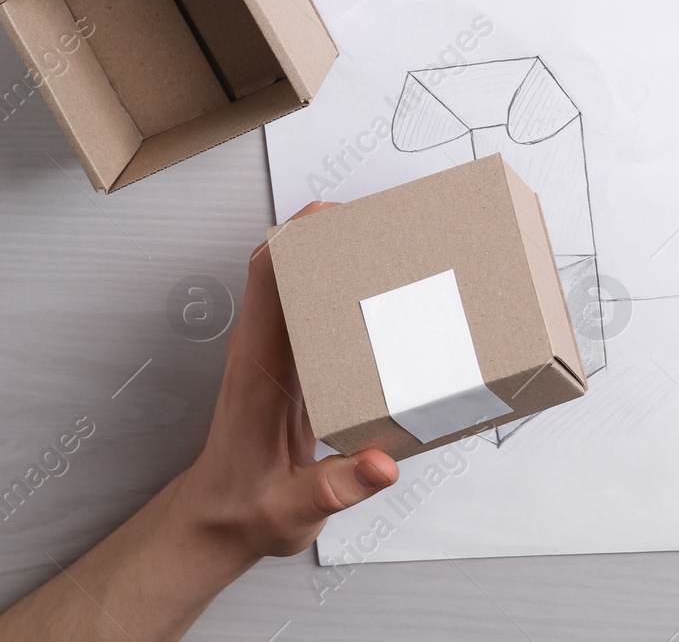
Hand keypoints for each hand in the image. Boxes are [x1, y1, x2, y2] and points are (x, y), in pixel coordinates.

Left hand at [175, 202, 398, 560]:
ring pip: (305, 281)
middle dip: (332, 231)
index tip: (334, 214)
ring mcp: (282, 353)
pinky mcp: (299, 362)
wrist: (224, 521)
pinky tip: (387, 289)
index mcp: (258, 370)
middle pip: (289, 265)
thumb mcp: (291, 511)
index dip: (294, 237)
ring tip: (397, 242)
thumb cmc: (247, 511)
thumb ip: (335, 489)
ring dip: (343, 254)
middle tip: (387, 219)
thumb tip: (381, 464)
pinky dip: (350, 285)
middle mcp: (268, 350)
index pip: (265, 281)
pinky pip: (319, 306)